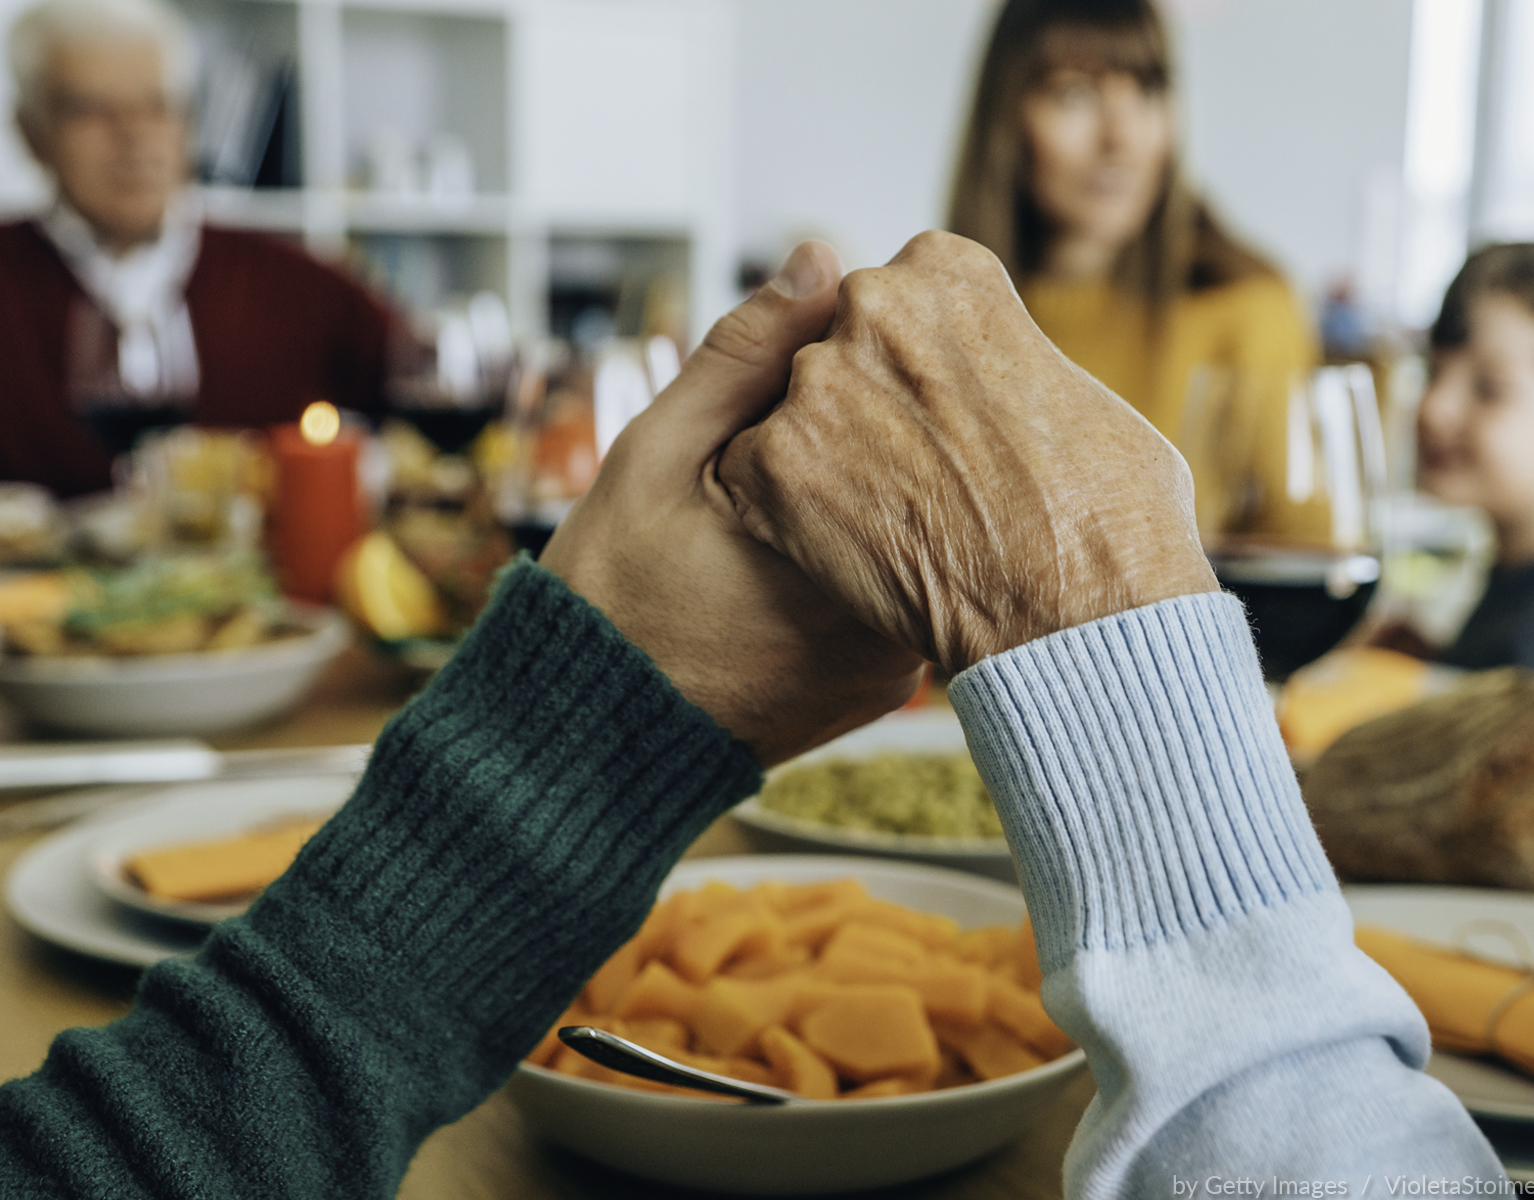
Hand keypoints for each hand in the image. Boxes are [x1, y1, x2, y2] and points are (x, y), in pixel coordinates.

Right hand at [540, 243, 925, 764]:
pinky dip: (880, 555)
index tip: (846, 355)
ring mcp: (899, 661)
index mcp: (844, 548)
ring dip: (891, 493)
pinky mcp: (889, 687)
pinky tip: (822, 541)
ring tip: (817, 478)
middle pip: (933, 483)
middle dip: (895, 432)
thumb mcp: (655, 454)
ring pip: (927, 539)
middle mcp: (893, 615)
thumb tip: (820, 258)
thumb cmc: (611, 596)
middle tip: (834, 415)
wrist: (595, 744)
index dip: (887, 370)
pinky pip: (909, 594)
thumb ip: (742, 358)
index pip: (915, 421)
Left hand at [716, 231, 1217, 675]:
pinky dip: (783, 517)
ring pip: (792, 412)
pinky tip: (843, 552)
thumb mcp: (1080, 396)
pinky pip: (752, 478)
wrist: (1078, 611)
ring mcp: (818, 381)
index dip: (917, 368)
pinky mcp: (776, 463)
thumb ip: (1010, 362)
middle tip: (911, 474)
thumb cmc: (1109, 516)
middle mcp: (874, 304)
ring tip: (888, 522)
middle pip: (838, 349)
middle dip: (862, 404)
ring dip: (822, 459)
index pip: (898, 302)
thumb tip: (1000, 383)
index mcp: (950, 271)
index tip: (942, 416)